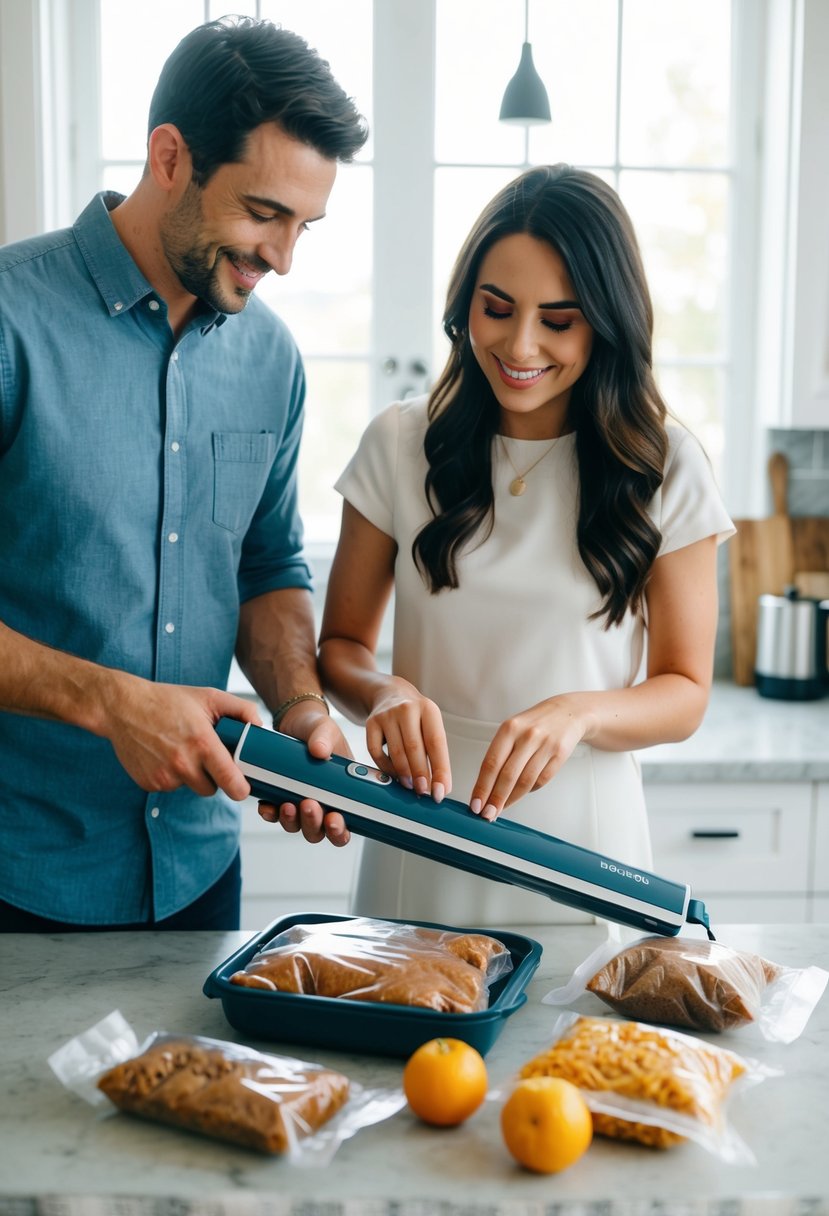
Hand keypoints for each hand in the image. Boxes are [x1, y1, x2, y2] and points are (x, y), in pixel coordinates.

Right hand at [100, 672, 261, 799]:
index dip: (241, 788)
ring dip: (191, 775)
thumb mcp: (209, 697)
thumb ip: (241, 709)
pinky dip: (171, 776)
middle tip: (205, 756)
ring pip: (190, 787)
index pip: (231, 782)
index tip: (243, 787)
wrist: (123, 707)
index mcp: (202, 743)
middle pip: (211, 789)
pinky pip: (171, 787)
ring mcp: (164, 776)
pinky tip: (164, 755)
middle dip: (213, 777)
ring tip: (181, 750)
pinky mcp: (149, 783)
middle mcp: (183, 763)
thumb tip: (260, 727)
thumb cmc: (168, 701)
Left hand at [257, 702, 351, 845]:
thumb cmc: (318, 730)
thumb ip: (325, 738)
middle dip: (314, 824)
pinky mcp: (281, 797)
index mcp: (343, 793)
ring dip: (292, 821)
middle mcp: (323, 803)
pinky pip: (275, 814)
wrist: (295, 722)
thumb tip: (319, 751)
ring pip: (297, 826)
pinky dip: (270, 813)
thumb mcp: (326, 730)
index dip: (340, 831)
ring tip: (287, 806)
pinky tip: (266, 806)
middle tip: (309, 805)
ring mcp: (300, 802)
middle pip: (319, 830)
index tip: (334, 819)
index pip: (346, 824)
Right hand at [365, 676, 450, 801]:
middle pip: (414, 748)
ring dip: (404, 774)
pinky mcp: (371, 723)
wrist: (390, 693)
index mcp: (428, 710)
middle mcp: (407, 709)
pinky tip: (394, 775)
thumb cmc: (415, 716)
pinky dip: (386, 768)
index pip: (436, 743)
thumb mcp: (430, 725)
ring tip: (411, 786)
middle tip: (425, 791)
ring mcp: (387, 715)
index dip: (440, 769)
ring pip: (395, 752)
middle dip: (420, 774)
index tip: (442, 790)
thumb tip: (439, 785)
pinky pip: (376, 752)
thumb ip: (434, 752)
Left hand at [469, 697, 590, 820]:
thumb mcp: (513, 729)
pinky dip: (529, 790)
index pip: (491, 763)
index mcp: (509, 728)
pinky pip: (541, 780)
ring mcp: (545, 745)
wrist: (568, 712)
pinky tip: (521, 793)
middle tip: (487, 814)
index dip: (482, 786)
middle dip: (495, 798)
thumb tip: (485, 785)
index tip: (476, 803)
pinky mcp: (559, 754)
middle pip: (507, 775)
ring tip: (501, 809)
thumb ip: (500, 753)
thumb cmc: (535, 723)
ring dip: (511, 799)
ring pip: (525, 781)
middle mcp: (526, 735)